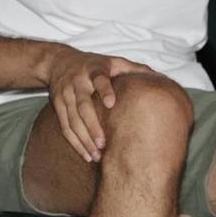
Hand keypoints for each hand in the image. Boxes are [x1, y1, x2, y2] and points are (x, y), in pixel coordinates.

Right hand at [43, 48, 154, 162]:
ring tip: (97, 155)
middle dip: (92, 125)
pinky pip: (65, 126)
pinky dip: (75, 142)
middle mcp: (77, 81)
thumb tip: (158, 77)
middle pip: (83, 105)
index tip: (111, 103)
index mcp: (94, 68)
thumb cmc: (93, 64)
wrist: (59, 61)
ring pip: (72, 119)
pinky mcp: (57, 104)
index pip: (99, 78)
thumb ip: (133, 69)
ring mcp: (65, 94)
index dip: (104, 89)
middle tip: (104, 143)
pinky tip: (86, 154)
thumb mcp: (113, 61)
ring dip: (84, 139)